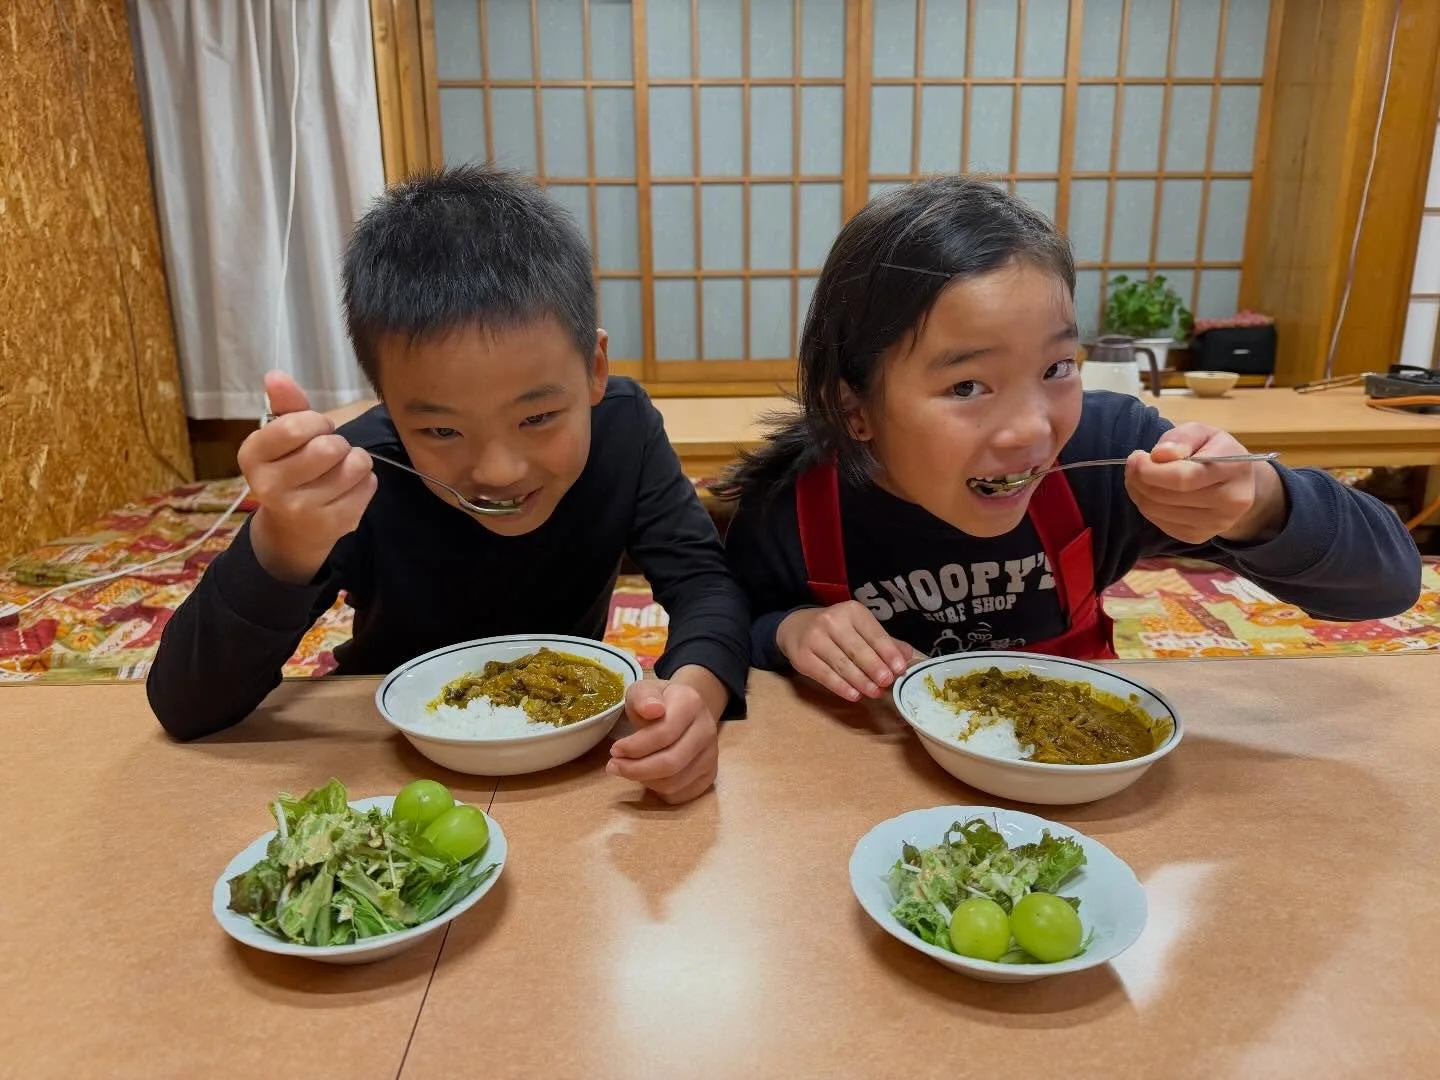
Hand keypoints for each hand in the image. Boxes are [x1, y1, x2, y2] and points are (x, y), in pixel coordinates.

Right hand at [241, 370, 376, 582]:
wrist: (292, 528)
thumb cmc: (290, 469)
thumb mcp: (282, 436)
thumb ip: (285, 405)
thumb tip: (275, 375)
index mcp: (252, 456)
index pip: (294, 426)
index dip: (316, 422)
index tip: (317, 428)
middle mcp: (270, 486)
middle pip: (329, 448)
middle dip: (338, 443)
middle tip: (330, 451)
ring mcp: (302, 509)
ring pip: (355, 466)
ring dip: (356, 460)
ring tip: (341, 467)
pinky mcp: (333, 524)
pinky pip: (369, 485)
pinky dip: (366, 481)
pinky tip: (349, 487)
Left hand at [607, 666, 724, 803]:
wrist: (686, 711)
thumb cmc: (658, 702)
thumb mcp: (644, 690)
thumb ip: (643, 697)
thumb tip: (652, 710)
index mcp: (691, 704)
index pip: (664, 733)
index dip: (636, 746)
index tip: (615, 749)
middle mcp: (707, 731)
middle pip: (671, 762)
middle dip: (636, 769)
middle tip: (614, 766)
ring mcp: (711, 756)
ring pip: (674, 782)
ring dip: (644, 781)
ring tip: (628, 769)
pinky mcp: (709, 775)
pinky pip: (680, 795)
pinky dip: (657, 791)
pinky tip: (647, 777)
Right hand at [776, 602, 923, 701]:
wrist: (795, 628)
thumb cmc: (835, 630)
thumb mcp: (859, 628)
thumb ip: (883, 642)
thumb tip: (908, 656)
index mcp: (851, 611)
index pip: (874, 633)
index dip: (888, 652)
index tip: (900, 669)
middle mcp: (831, 621)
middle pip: (858, 650)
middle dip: (875, 668)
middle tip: (888, 683)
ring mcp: (814, 638)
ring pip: (842, 664)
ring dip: (861, 681)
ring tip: (874, 692)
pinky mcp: (802, 657)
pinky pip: (825, 675)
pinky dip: (841, 687)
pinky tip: (854, 695)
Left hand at [1125, 422, 1286, 544]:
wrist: (1236, 482)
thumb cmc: (1214, 451)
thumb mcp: (1201, 432)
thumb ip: (1182, 438)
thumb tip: (1159, 454)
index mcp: (1234, 468)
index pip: (1185, 477)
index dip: (1152, 470)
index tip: (1136, 458)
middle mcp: (1231, 500)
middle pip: (1169, 496)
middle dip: (1141, 480)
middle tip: (1132, 466)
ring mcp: (1217, 523)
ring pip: (1161, 512)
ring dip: (1139, 494)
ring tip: (1138, 478)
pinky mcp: (1200, 536)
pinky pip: (1162, 525)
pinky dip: (1148, 508)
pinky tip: (1149, 493)